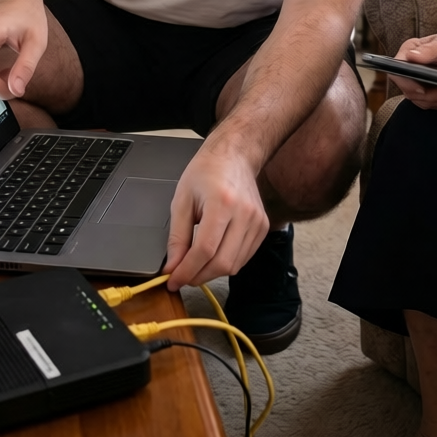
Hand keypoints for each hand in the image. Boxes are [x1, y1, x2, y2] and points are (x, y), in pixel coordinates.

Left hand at [163, 146, 268, 289]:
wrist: (234, 156)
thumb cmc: (206, 172)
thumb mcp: (182, 200)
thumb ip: (177, 237)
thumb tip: (173, 266)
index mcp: (222, 202)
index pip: (205, 250)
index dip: (187, 270)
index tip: (173, 280)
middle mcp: (244, 213)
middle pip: (222, 263)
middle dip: (198, 276)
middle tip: (182, 276)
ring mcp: (257, 221)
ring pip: (234, 265)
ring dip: (212, 272)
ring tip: (196, 265)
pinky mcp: (263, 228)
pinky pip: (244, 258)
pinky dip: (226, 263)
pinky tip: (213, 255)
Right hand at [389, 32, 436, 109]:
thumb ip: (430, 50)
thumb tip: (411, 56)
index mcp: (410, 51)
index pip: (396, 72)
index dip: (406, 84)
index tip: (422, 89)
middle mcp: (410, 65)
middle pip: (408, 90)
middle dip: (429, 95)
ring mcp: (417, 78)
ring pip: (418, 100)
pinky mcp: (426, 89)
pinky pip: (428, 103)